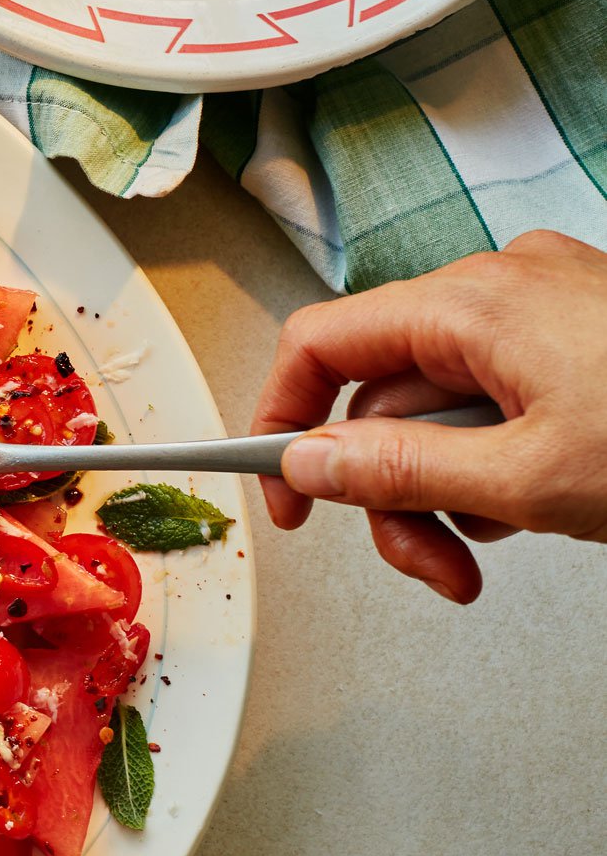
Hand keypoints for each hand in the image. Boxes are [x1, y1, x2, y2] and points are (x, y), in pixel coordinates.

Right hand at [252, 230, 606, 601]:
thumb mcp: (528, 482)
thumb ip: (397, 471)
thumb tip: (307, 462)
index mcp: (472, 304)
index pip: (319, 345)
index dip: (280, 422)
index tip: (284, 498)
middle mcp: (502, 289)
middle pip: (385, 391)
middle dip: (394, 490)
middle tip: (430, 566)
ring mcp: (550, 308)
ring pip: (445, 404)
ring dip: (451, 488)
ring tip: (498, 548)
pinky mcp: (587, 337)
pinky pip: (502, 396)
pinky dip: (502, 460)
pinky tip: (546, 507)